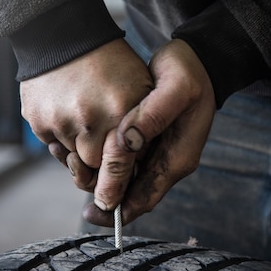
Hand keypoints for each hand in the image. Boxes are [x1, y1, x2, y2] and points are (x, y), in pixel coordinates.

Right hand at [20, 38, 153, 201]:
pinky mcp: (38, 121)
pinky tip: (66, 113)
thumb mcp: (139, 88)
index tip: (113, 197)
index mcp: (121, 113)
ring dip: (78, 150)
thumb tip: (136, 169)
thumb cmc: (109, 64)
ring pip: (72, 160)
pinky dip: (60, 137)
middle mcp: (90, 121)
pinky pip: (53, 146)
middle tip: (100, 152)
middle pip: (95, 170)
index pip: (122, 166)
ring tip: (84, 122)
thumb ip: (142, 128)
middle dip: (99, 167)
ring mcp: (61, 121)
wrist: (64, 35)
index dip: (118, 182)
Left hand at [83, 39, 216, 225]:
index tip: (91, 212)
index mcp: (177, 159)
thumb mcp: (176, 88)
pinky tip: (79, 147)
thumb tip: (126, 142)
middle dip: (102, 192)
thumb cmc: (190, 71)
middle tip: (75, 174)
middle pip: (130, 194)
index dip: (118, 210)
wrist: (198, 59)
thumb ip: (153, 115)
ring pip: (123, 179)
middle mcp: (166, 162)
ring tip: (72, 160)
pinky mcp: (146, 141)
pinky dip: (100, 160)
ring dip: (97, 176)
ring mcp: (157, 153)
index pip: (145, 198)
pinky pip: (121, 161)